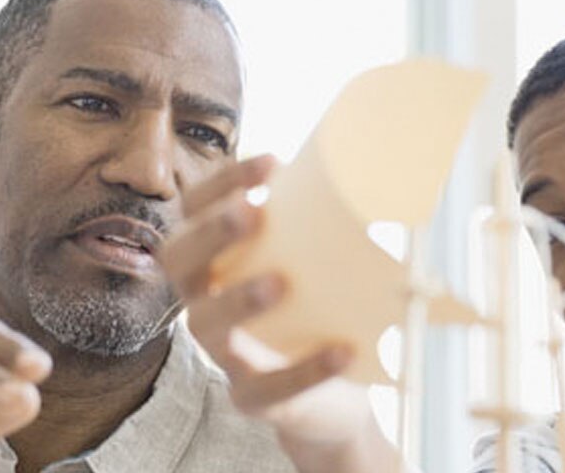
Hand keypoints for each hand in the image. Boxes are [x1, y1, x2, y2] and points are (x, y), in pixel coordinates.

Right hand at [158, 156, 406, 472]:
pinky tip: (342, 351)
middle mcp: (203, 301)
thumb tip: (387, 178)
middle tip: (252, 213)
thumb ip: (326, 230)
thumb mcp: (314, 267)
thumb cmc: (315, 314)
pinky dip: (304, 370)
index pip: (193, 210)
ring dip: (238, 299)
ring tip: (279, 282)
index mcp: (213, 260)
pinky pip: (266, 389)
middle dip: (211, 232)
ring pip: (206, 324)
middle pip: (178, 259)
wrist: (331, 398)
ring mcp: (222, 352)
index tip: (272, 164)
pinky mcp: (251, 399)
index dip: (221, 183)